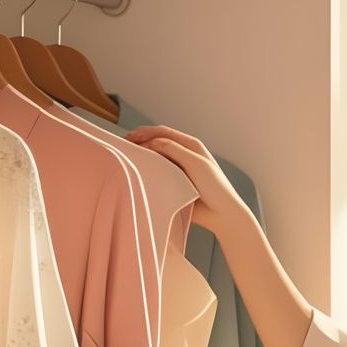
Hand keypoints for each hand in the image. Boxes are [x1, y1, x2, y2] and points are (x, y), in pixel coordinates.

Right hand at [124, 124, 245, 234]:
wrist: (223, 214)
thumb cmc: (215, 187)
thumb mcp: (196, 164)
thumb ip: (174, 151)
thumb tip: (151, 142)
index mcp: (191, 146)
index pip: (163, 133)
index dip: (145, 132)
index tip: (129, 137)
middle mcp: (184, 155)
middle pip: (158, 144)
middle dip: (140, 142)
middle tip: (122, 146)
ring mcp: (179, 169)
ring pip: (157, 158)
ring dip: (143, 157)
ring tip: (126, 159)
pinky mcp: (176, 184)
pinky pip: (159, 174)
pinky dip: (148, 172)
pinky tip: (138, 175)